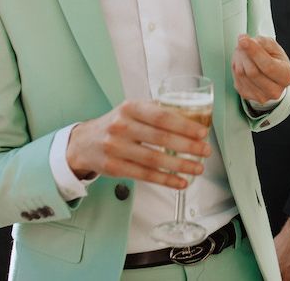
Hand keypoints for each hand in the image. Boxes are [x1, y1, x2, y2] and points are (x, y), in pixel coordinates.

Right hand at [66, 100, 211, 188]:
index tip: (202, 133)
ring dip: (180, 165)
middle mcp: (122, 126)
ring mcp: (116, 148)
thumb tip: (191, 116)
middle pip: (161, 138)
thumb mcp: (132, 110)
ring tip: (197, 168)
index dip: (185, 125)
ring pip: (154, 159)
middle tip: (206, 151)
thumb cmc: (116, 124)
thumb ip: (157, 111)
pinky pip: (144, 175)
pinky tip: (180, 181)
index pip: (162, 116)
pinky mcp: (113, 167)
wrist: (83, 142)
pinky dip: (165, 179)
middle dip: (188, 146)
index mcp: (130, 107)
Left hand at [232, 34, 289, 102]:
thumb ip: (261, 42)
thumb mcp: (272, 46)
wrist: (270, 74)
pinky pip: (236, 78)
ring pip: (241, 73)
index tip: (244, 40)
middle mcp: (275, 90)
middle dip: (244, 53)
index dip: (254, 52)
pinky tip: (243, 62)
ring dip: (239, 58)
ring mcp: (261, 96)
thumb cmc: (274, 59)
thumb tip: (245, 41)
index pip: (268, 65)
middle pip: (252, 71)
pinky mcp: (247, 96)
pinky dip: (236, 66)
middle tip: (243, 42)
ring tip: (244, 52)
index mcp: (286, 76)